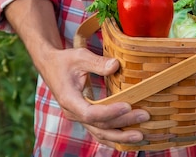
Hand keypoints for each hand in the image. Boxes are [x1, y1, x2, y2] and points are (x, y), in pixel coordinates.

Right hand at [4, 0, 149, 146]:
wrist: (50, 66)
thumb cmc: (65, 61)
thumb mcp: (79, 57)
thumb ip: (97, 62)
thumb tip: (116, 65)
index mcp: (69, 100)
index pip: (90, 113)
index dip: (109, 112)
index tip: (128, 105)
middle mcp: (74, 113)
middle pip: (99, 126)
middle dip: (123, 124)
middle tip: (145, 116)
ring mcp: (79, 117)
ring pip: (101, 134)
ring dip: (121, 137)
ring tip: (142, 136)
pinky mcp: (85, 117)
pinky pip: (100, 132)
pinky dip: (115, 137)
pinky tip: (130, 139)